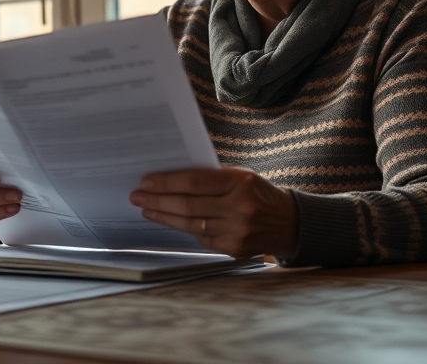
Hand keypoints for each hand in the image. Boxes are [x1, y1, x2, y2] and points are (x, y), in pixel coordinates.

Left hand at [129, 167, 297, 258]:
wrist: (289, 223)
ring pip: (191, 225)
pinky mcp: (235, 249)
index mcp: (240, 183)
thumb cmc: (258, 193)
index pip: (195, 182)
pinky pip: (202, 239)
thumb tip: (171, 179)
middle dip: (158, 200)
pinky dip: (185, 229)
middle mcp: (239, 208)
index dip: (167, 183)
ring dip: (165, 217)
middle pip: (188, 205)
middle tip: (137, 196)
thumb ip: (211, 177)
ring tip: (147, 209)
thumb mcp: (241, 176)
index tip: (146, 182)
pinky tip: (170, 221)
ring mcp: (237, 231)